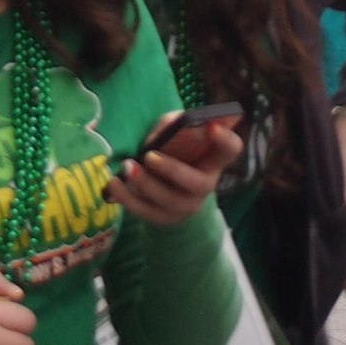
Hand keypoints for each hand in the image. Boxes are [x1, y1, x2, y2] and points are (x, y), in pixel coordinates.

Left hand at [107, 114, 242, 228]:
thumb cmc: (174, 151)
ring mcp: (185, 206)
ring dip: (145, 184)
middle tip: (149, 156)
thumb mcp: (175, 132)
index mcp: (213, 159)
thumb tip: (159, 135)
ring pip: (168, 200)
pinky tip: (114, 183)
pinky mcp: (164, 219)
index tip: (212, 125)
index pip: (231, 149)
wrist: (168, 189)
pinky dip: (127, 198)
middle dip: (173, 170)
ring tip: (127, 167)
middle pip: (198, 184)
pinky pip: (145, 212)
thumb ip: (171, 126)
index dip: (225, 139)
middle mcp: (205, 185)